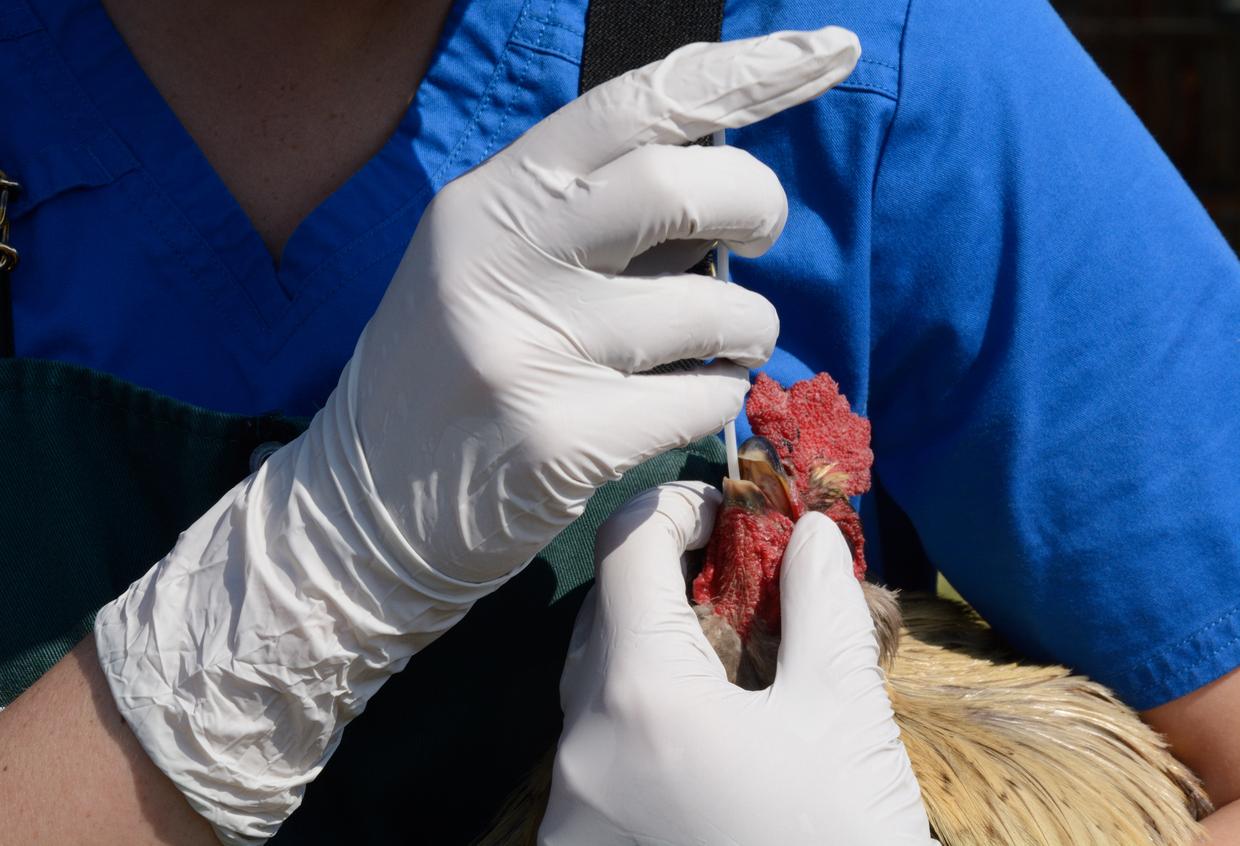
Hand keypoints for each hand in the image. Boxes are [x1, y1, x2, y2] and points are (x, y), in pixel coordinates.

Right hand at [95, 28, 862, 843]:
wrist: (360, 516)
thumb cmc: (440, 383)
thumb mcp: (482, 270)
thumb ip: (576, 217)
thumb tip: (712, 175)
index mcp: (483, 205)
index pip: (628, 107)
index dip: (744, 72)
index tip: (829, 51)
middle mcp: (501, 263)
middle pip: (680, 187)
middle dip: (757, 199)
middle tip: (763, 230)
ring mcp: (530, 354)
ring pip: (715, 307)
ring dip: (750, 326)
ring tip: (724, 343)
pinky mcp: (564, 442)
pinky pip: (704, 399)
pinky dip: (719, 398)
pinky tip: (685, 404)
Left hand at [540, 482, 935, 845]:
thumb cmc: (841, 841)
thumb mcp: (843, 715)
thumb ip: (820, 606)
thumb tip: (808, 534)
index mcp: (639, 698)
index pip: (623, 550)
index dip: (672, 507)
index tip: (724, 509)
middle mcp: (580, 749)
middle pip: (600, 616)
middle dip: (661, 578)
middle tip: (735, 578)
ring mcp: (570, 809)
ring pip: (592, 686)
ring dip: (647, 647)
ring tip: (726, 654)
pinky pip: (594, 750)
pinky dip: (635, 715)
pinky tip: (698, 733)